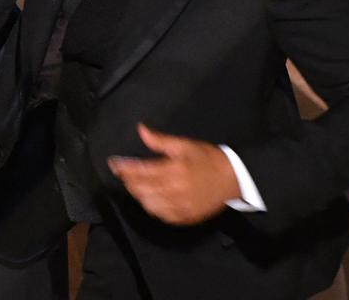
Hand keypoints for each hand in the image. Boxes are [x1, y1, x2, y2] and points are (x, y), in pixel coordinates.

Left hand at [108, 123, 239, 225]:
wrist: (234, 179)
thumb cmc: (209, 159)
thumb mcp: (185, 145)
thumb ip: (160, 141)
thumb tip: (141, 130)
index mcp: (174, 171)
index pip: (140, 171)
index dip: (123, 168)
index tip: (113, 164)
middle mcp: (174, 191)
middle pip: (141, 189)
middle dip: (129, 181)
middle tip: (124, 173)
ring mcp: (180, 207)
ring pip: (149, 204)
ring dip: (138, 195)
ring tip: (136, 185)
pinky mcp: (186, 217)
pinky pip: (162, 216)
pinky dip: (152, 207)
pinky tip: (150, 199)